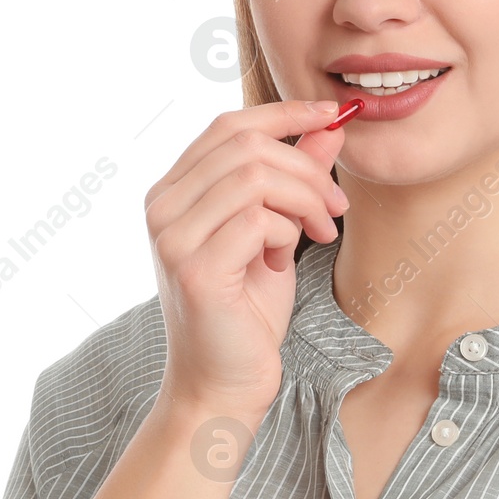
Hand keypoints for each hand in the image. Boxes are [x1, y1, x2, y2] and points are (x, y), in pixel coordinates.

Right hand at [142, 99, 349, 415]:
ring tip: (320, 234)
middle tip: (337, 208)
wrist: (224, 385)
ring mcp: (172, 237)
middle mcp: (162, 207)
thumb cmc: (247, 313)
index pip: (228, 126)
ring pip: (256, 177)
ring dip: (305, 201)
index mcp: (174, 192)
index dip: (285, 113)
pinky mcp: (194, 268)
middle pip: (247, 146)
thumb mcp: (278, 233)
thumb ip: (295, 179)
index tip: (334, 115)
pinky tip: (286, 261)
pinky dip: (288, 234)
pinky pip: (259, 220)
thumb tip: (330, 127)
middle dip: (307, 169)